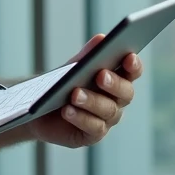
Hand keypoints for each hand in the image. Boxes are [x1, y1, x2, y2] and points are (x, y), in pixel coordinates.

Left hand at [28, 34, 142, 148]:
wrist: (41, 108)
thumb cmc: (63, 84)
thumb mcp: (73, 68)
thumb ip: (88, 55)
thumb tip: (102, 38)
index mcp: (118, 79)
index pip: (133, 71)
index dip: (134, 65)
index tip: (129, 57)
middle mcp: (117, 100)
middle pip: (125, 93)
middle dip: (114, 83)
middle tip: (100, 75)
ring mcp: (107, 119)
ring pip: (108, 110)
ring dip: (92, 100)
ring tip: (74, 93)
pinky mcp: (93, 135)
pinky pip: (93, 127)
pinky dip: (80, 117)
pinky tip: (67, 110)